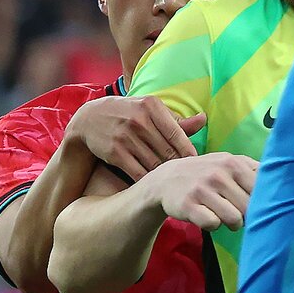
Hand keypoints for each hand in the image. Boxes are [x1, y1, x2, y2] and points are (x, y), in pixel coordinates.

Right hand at [68, 96, 205, 177]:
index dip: (189, 154)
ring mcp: (126, 136)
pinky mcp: (115, 153)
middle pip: (169, 152)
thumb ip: (177, 121)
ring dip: (166, 177)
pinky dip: (149, 182)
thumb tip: (204, 119)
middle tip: (188, 180)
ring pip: (155, 165)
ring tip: (175, 185)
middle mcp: (139, 120)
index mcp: (152, 106)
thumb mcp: (150, 111)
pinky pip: (139, 174)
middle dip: (180, 169)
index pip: (178, 135)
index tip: (195, 166)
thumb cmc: (128, 115)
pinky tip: (155, 186)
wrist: (89, 120)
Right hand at [153, 153, 257, 230]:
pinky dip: (212, 225)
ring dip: (231, 223)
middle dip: (246, 216)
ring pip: (234, 219)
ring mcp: (203, 189)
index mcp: (234, 163)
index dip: (261, 203)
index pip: (262, 191)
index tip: (254, 205)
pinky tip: (206, 216)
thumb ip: (254, 171)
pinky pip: (213, 224)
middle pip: (250, 209)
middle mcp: (219, 173)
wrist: (167, 180)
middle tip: (235, 212)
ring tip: (222, 215)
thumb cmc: (207, 174)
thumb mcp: (229, 164)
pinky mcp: (189, 205)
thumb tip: (284, 184)